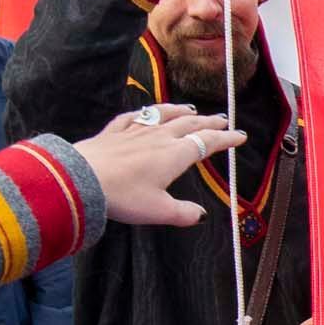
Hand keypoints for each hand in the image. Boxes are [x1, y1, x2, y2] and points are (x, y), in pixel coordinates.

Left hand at [79, 107, 235, 225]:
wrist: (84, 178)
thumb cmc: (123, 195)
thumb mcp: (159, 211)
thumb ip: (183, 213)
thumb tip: (200, 215)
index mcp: (175, 154)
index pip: (207, 143)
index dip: (226, 139)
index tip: (240, 136)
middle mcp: (159, 137)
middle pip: (189, 124)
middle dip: (208, 122)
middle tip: (222, 119)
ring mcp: (135, 131)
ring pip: (163, 115)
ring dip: (180, 111)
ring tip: (191, 109)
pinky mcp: (113, 132)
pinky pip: (133, 117)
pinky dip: (145, 113)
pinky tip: (145, 112)